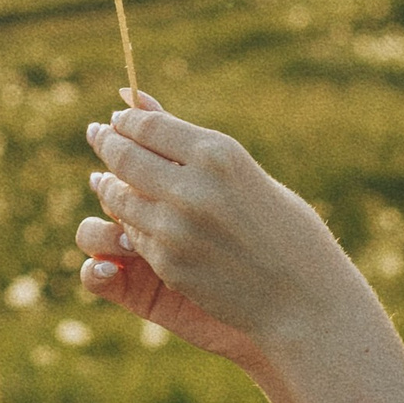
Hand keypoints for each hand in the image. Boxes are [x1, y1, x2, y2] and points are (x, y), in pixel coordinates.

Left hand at [76, 94, 366, 365]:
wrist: (305, 302)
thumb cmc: (287, 231)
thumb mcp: (243, 174)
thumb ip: (188, 143)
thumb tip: (136, 100)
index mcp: (219, 155)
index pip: (147, 125)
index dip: (125, 120)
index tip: (116, 119)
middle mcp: (192, 188)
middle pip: (124, 156)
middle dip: (107, 145)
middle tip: (98, 137)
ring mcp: (175, 230)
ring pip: (119, 197)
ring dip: (109, 185)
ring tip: (105, 178)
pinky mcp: (168, 265)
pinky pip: (134, 235)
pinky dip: (129, 224)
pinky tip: (129, 218)